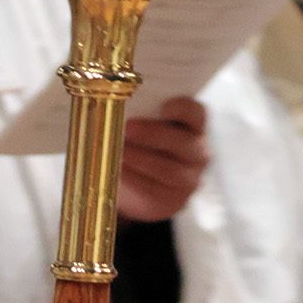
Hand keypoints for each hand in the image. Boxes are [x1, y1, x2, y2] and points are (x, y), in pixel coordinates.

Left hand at [119, 98, 207, 222]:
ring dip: (140, 158)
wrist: (139, 188)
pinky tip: (117, 170)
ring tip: (118, 151)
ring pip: (169, 170)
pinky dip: (133, 179)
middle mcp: (196, 151)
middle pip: (183, 142)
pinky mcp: (173, 200)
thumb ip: (133, 113)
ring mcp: (188, 178)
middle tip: (127, 129)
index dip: (182, 108)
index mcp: (191, 125)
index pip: (195, 113)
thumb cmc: (138, 145)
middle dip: (152, 134)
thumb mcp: (140, 126)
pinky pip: (154, 189)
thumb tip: (106, 102)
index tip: (163, 106)